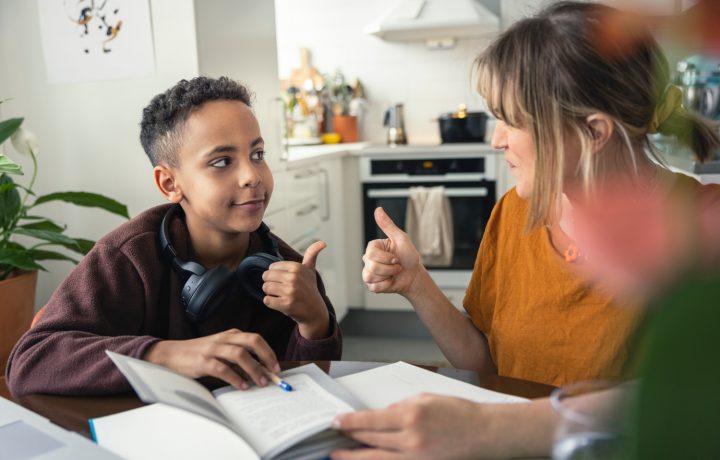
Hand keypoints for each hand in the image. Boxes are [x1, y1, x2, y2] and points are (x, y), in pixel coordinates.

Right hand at [143, 329, 278, 389]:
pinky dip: (236, 379)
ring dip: (254, 369)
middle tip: (274, 373)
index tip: (276, 367)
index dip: (269, 352)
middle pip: (252, 341)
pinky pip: (223, 369)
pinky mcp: (203, 361)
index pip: (256, 339)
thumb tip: (259, 372)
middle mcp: (224, 339)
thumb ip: (238, 359)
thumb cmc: (198, 354)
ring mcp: (213, 349)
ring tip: (261, 382)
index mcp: (230, 335)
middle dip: (267, 356)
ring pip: (240, 354)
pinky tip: (242, 386)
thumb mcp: (220, 351)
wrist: (170, 354)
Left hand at [261, 241, 329, 338]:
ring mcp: (290, 292)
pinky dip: (271, 303)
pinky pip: (267, 300)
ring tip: (281, 295)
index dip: (276, 275)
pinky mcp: (286, 304)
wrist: (314, 311)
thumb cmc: (309, 289)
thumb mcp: (310, 271)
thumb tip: (322, 242)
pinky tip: (280, 303)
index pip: (272, 267)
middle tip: (282, 289)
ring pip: (266, 288)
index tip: (285, 280)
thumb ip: (312, 254)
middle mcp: (294, 278)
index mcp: (297, 267)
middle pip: (266, 277)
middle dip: (271, 283)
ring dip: (271, 293)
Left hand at [331, 394, 491, 459]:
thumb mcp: (425, 399)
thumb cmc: (459, 413)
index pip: (370, 420)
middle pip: (369, 441)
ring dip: (355, 457)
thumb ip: (400, 407)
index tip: (336, 422)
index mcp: (410, 415)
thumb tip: (380, 416)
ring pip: (376, 459)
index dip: (350, 422)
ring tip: (338, 456)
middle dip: (348, 440)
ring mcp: (416, 457)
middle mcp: (410, 438)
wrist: (485, 434)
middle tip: (333, 439)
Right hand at [363, 207, 422, 296]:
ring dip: (388, 276)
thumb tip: (378, 209)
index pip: (371, 252)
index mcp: (374, 247)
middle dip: (389, 268)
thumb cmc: (409, 257)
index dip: (386, 257)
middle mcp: (369, 259)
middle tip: (397, 265)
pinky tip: (390, 281)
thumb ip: (387, 225)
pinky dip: (385, 285)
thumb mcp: (401, 238)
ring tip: (394, 273)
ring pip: (370, 276)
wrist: (414, 276)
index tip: (396, 257)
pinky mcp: (371, 284)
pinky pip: (373, 286)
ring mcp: (369, 272)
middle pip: (371, 265)